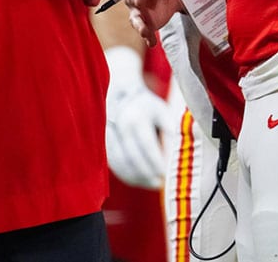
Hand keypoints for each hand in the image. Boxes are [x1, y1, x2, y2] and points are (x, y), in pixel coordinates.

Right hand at [104, 45, 166, 188]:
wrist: (122, 93)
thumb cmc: (148, 106)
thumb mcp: (163, 112)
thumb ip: (169, 132)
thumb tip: (174, 157)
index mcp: (136, 116)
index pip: (146, 145)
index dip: (156, 162)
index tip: (166, 174)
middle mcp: (119, 125)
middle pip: (132, 156)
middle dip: (147, 173)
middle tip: (160, 183)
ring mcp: (108, 134)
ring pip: (120, 163)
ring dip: (136, 178)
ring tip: (152, 184)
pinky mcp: (103, 143)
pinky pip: (113, 164)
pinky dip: (126, 175)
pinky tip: (139, 180)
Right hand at [124, 0, 184, 47]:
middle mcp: (134, 0)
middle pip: (130, 3)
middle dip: (135, 2)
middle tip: (140, 0)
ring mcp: (141, 14)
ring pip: (136, 20)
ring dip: (139, 25)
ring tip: (144, 31)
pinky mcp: (149, 24)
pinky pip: (147, 33)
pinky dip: (149, 39)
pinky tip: (152, 43)